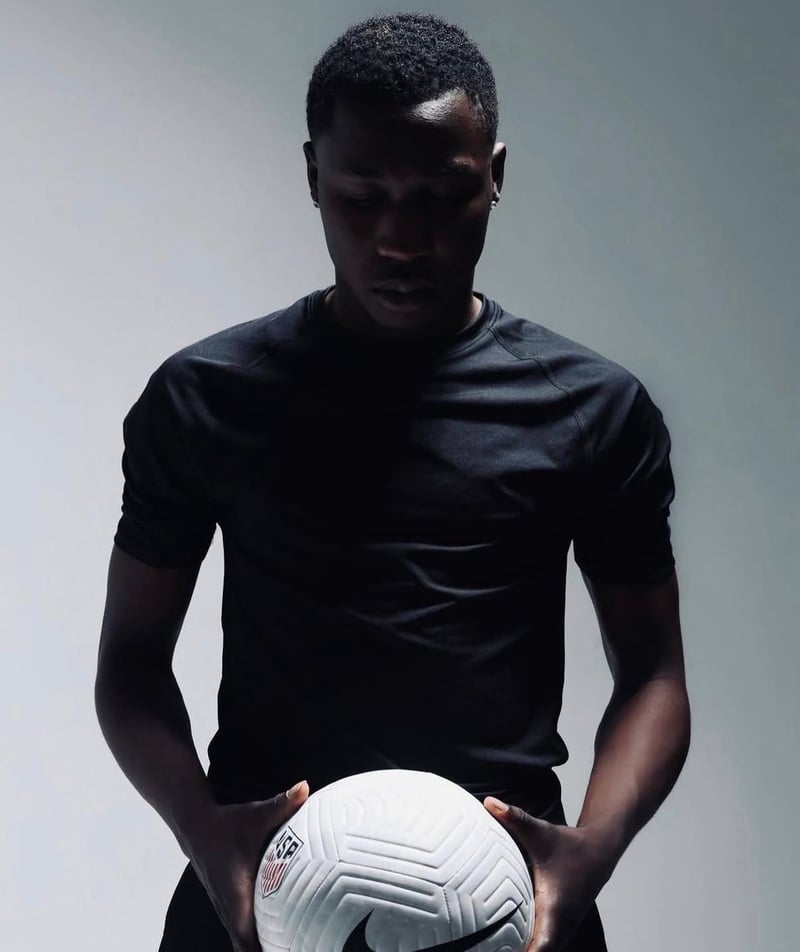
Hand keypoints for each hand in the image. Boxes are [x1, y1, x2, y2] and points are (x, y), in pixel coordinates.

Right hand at [185, 781, 309, 951]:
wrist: (196, 825)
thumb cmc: (228, 823)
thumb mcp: (256, 814)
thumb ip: (282, 804)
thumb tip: (305, 786)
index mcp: (236, 894)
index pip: (247, 937)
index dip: (261, 951)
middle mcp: (228, 906)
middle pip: (245, 947)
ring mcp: (225, 908)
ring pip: (241, 941)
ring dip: (258, 949)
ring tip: (287, 949)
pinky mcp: (227, 904)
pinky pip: (241, 931)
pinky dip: (253, 941)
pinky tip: (273, 941)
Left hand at [483, 798, 617, 951]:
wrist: (598, 852)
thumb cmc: (568, 845)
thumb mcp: (540, 832)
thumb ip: (514, 818)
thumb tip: (490, 802)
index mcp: (554, 910)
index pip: (540, 947)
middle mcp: (559, 927)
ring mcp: (561, 931)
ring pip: (541, 951)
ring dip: (522, 951)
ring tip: (491, 950)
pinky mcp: (559, 929)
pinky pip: (543, 947)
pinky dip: (528, 949)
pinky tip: (508, 945)